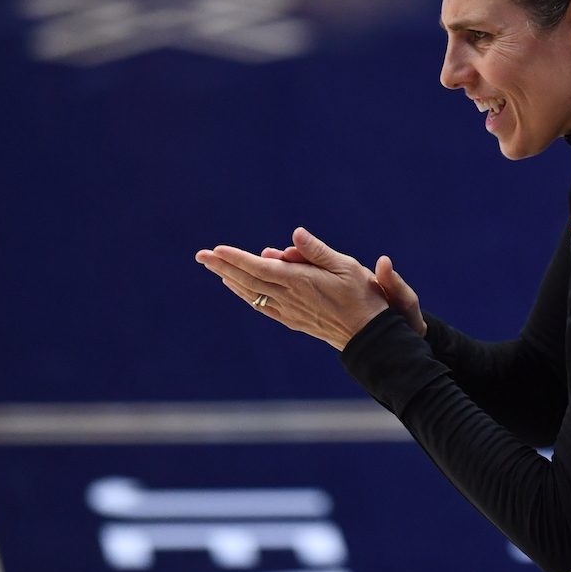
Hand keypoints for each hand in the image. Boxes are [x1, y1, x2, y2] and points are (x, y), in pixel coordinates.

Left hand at [196, 227, 388, 349]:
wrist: (369, 336)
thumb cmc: (364, 296)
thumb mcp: (347, 267)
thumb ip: (318, 251)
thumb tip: (294, 235)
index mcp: (301, 281)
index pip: (260, 266)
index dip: (236, 258)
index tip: (216, 250)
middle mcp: (290, 297)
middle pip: (248, 280)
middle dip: (222, 267)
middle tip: (200, 256)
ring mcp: (290, 311)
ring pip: (252, 293)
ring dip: (230, 280)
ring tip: (214, 269)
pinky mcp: (293, 320)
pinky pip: (262, 306)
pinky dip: (246, 295)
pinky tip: (238, 289)